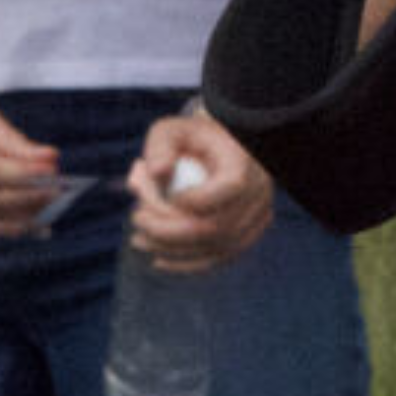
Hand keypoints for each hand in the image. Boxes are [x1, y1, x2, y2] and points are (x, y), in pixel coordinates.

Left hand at [126, 110, 274, 271]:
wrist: (218, 149)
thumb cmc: (190, 140)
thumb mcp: (171, 131)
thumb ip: (160, 146)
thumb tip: (157, 172)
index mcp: (243, 162)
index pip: (231, 187)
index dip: (193, 200)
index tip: (157, 195)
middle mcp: (259, 192)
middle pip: (220, 227)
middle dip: (171, 232)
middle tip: (137, 220)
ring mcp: (257, 216)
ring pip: (219, 248)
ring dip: (175, 251)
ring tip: (139, 240)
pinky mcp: (247, 234)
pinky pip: (221, 257)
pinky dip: (189, 264)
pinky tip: (159, 259)